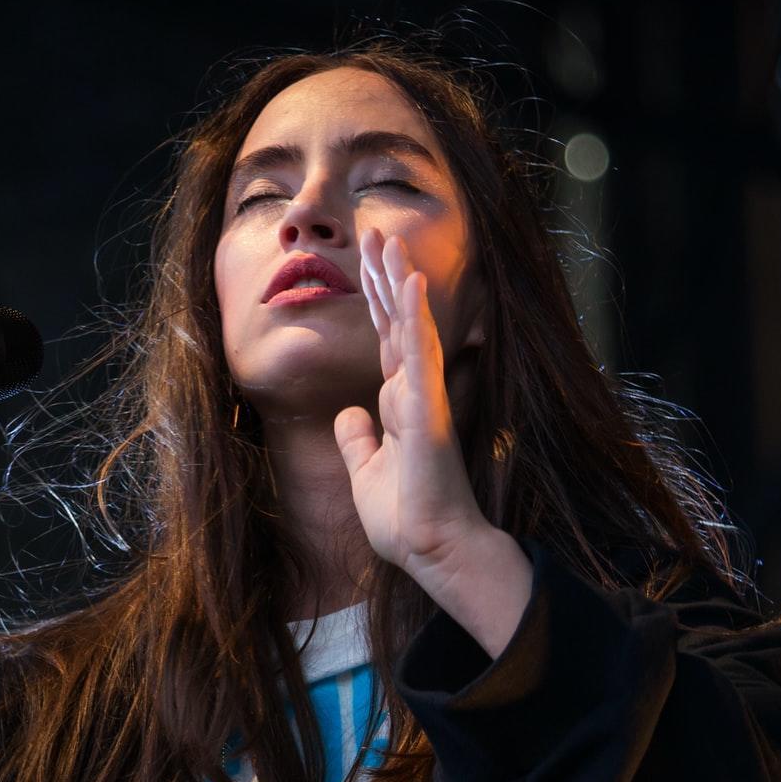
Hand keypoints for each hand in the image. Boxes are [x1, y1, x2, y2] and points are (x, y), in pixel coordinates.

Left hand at [332, 230, 490, 579]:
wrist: (431, 550)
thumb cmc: (406, 518)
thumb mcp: (367, 472)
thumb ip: (359, 440)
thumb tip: (349, 414)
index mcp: (401, 404)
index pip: (388, 339)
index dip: (379, 300)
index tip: (370, 261)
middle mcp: (414, 392)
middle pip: (397, 322)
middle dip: (386, 276)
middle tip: (374, 232)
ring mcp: (423, 398)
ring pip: (409, 326)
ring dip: (398, 282)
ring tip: (387, 240)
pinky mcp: (427, 410)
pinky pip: (419, 355)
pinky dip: (414, 318)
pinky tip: (410, 283)